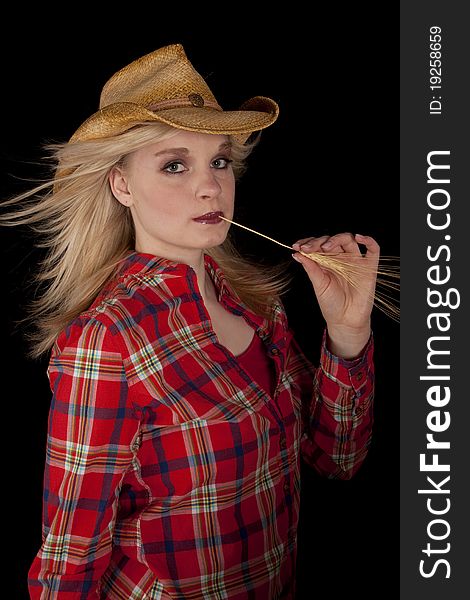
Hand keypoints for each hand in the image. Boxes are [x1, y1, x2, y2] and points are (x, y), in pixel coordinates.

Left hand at [292, 232, 379, 358]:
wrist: (345, 321)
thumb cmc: (331, 304)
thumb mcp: (319, 285)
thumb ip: (311, 268)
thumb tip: (297, 253)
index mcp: (326, 261)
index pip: (317, 245)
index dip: (308, 243)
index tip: (297, 246)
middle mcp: (340, 258)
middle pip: (331, 240)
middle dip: (318, 241)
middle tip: (308, 248)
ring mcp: (355, 261)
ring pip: (349, 240)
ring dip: (337, 239)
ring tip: (326, 246)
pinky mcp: (369, 267)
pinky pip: (373, 249)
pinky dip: (368, 240)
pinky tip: (359, 237)